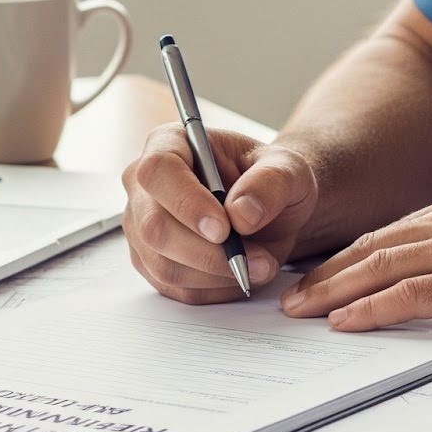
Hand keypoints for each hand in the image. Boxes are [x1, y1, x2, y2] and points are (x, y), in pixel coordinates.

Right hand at [122, 125, 317, 303]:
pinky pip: (175, 288)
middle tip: (258, 258)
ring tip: (262, 264)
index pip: (158, 171)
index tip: (223, 228)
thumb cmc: (271, 179)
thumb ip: (271, 183)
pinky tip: (242, 272)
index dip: (186, 202)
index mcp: (170, 143)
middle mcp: (145, 186)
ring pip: (164, 265)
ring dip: (218, 274)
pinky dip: (215, 288)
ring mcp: (142, 227)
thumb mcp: (289, 170)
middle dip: (208, 252)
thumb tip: (242, 213)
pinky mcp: (152, 263)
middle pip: (154, 227)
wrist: (269, 210)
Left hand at [280, 184, 431, 332]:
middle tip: (290, 293)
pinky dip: (370, 308)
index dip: (353, 253)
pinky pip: (410, 294)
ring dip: (333, 290)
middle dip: (327, 271)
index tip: (323, 272)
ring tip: (300, 310)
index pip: (395, 230)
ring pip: (380, 266)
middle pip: (374, 245)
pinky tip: (345, 321)